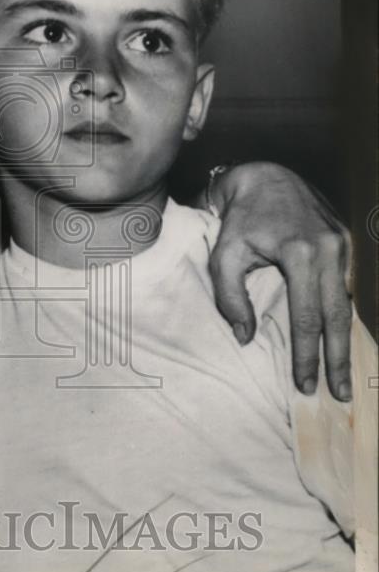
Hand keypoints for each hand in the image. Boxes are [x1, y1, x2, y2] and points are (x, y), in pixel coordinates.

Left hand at [207, 162, 352, 400]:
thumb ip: (231, 297)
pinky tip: (341, 339)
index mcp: (301, 253)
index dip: (306, 354)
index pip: (306, 316)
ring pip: (346, 304)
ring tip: (342, 375)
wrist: (264, 176)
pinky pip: (346, 287)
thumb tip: (245, 337)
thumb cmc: (239, 219)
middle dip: (337, 358)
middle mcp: (329, 250)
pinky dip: (344, 316)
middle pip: (337, 316)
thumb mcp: (224, 255)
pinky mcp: (345, 242)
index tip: (303, 384)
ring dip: (344, 341)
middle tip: (338, 394)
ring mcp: (342, 245)